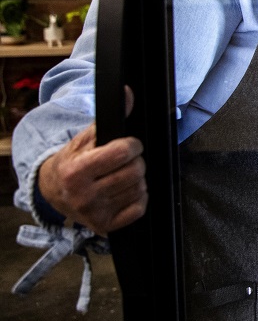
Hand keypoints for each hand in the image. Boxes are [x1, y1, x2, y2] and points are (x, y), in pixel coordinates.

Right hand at [37, 88, 146, 235]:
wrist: (53, 192)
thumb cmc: (72, 162)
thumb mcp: (85, 138)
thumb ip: (110, 117)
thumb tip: (130, 94)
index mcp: (75, 172)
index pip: (122, 153)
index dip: (132, 145)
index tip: (129, 145)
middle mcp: (83, 195)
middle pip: (135, 171)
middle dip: (136, 161)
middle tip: (126, 161)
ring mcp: (95, 213)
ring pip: (140, 189)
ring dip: (138, 179)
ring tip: (122, 175)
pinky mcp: (105, 226)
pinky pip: (139, 209)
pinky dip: (138, 198)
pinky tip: (125, 192)